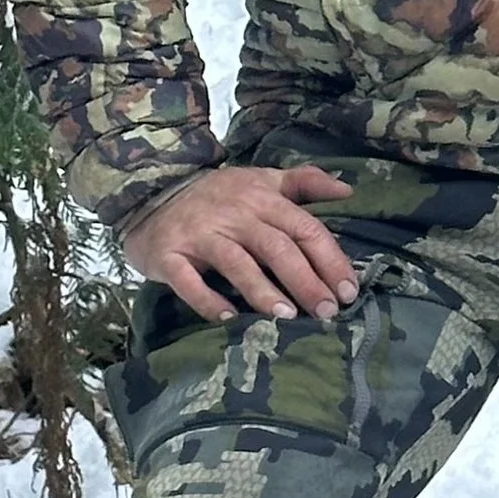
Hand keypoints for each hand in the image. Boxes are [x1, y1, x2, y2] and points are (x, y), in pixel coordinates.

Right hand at [124, 163, 357, 324]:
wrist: (149, 194)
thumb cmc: (218, 196)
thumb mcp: (262, 180)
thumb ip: (304, 183)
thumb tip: (347, 189)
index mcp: (262, 198)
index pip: (304, 228)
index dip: (329, 259)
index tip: (349, 290)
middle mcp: (234, 214)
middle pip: (276, 248)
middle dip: (306, 281)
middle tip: (327, 312)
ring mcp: (200, 234)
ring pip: (236, 263)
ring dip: (263, 292)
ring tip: (287, 317)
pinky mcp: (169, 254)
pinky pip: (188, 280)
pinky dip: (206, 299)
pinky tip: (227, 317)